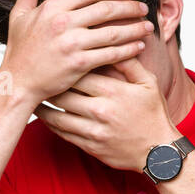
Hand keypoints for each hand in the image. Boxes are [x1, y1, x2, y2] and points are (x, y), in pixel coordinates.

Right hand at [0, 0, 154, 105]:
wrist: (18, 82)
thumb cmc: (20, 50)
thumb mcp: (20, 14)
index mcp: (52, 7)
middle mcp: (63, 22)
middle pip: (106, 8)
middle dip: (129, 7)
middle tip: (144, 9)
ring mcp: (72, 43)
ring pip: (112, 31)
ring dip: (134, 28)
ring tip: (148, 26)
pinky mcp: (79, 64)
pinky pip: (110, 54)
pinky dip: (128, 50)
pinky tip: (139, 46)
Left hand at [35, 58, 177, 171]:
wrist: (159, 153)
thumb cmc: (154, 115)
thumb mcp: (148, 84)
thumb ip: (129, 63)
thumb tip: (115, 40)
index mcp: (113, 91)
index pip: (80, 70)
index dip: (65, 63)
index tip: (54, 56)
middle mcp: (100, 110)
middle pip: (63, 92)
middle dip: (50, 83)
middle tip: (38, 74)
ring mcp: (93, 130)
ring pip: (58, 114)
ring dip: (43, 104)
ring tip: (35, 93)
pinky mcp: (89, 146)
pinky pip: (62, 133)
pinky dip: (50, 123)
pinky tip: (43, 114)